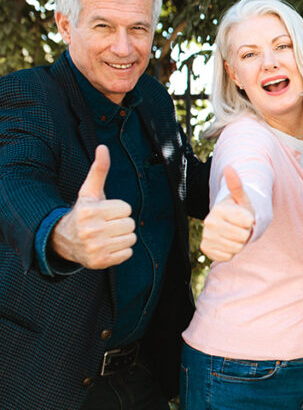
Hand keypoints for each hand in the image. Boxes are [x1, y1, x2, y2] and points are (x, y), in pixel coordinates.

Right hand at [51, 145, 135, 268]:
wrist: (65, 240)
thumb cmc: (84, 212)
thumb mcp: (89, 192)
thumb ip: (99, 170)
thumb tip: (103, 147)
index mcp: (90, 211)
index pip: (126, 209)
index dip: (119, 209)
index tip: (105, 212)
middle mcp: (91, 230)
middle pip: (130, 224)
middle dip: (121, 223)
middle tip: (106, 224)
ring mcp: (95, 248)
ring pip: (131, 238)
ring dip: (122, 237)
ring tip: (106, 235)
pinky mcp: (100, 262)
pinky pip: (127, 253)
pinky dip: (121, 250)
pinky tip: (107, 246)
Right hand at [200, 166, 254, 261]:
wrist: (228, 224)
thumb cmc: (238, 209)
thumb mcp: (242, 198)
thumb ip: (236, 185)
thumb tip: (229, 167)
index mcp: (218, 209)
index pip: (248, 221)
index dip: (250, 220)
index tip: (244, 217)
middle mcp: (209, 223)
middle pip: (243, 236)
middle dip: (245, 233)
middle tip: (239, 227)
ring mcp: (206, 237)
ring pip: (236, 248)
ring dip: (239, 243)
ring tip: (234, 234)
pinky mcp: (207, 250)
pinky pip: (228, 256)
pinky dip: (231, 252)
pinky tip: (227, 243)